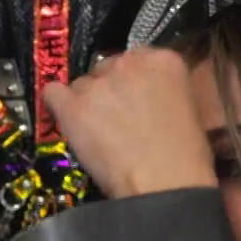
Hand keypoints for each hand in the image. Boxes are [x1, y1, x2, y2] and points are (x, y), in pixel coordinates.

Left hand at [42, 47, 216, 199]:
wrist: (164, 181)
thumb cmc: (185, 155)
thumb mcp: (188, 107)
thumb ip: (164, 90)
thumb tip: (147, 97)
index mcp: (163, 60)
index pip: (135, 59)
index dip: (130, 83)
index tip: (132, 101)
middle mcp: (128, 63)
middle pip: (105, 69)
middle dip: (107, 91)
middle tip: (114, 119)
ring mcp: (97, 83)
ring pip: (81, 85)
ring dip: (85, 103)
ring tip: (96, 132)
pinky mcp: (73, 106)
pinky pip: (53, 94)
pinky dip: (57, 106)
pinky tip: (67, 121)